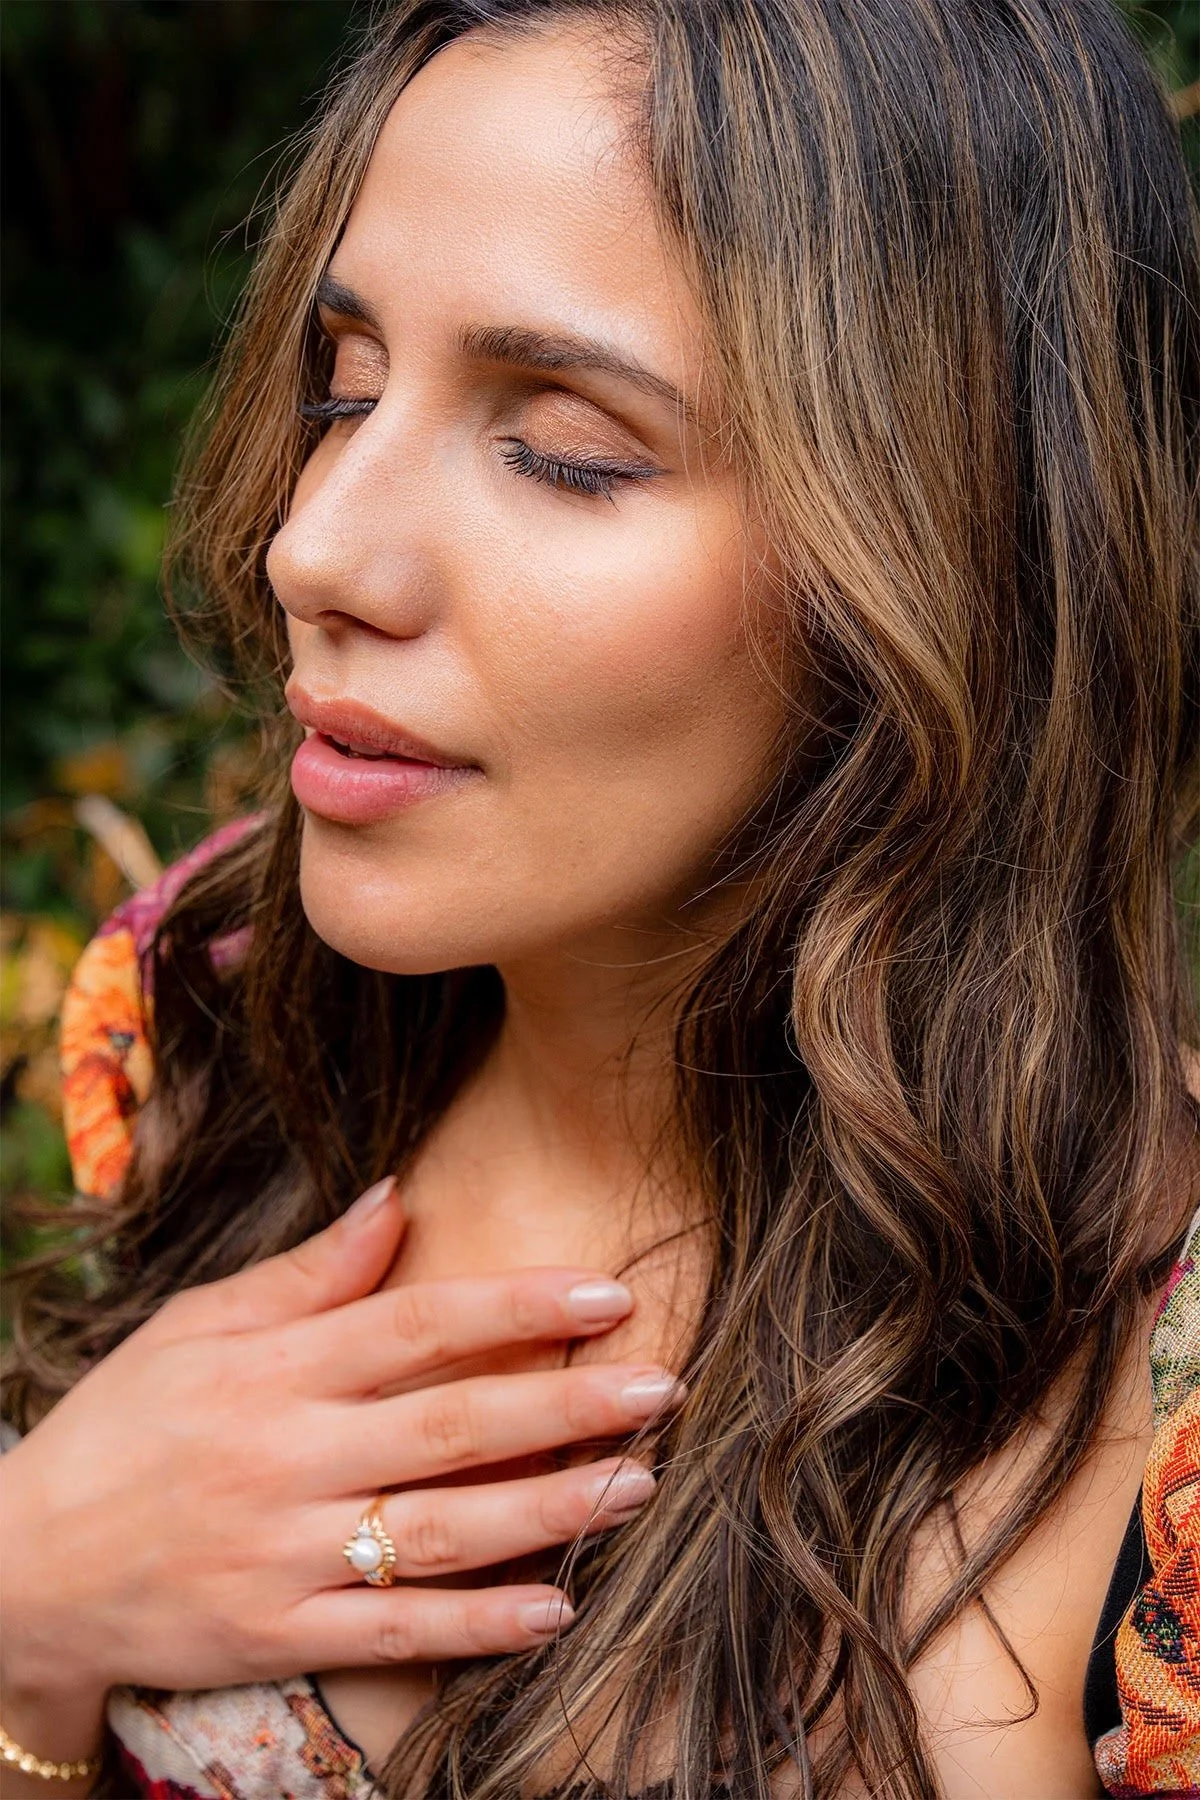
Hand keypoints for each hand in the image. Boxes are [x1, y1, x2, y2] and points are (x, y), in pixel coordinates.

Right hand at [0, 1177, 679, 1737]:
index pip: (415, 1324)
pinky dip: (477, 1624)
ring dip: (549, 1511)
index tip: (607, 1292)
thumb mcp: (198, 1326)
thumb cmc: (124, 1425)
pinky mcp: (280, 1635)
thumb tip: (400, 1195)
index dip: (516, 1307)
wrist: (28, 1568)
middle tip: (661, 1387)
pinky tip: (555, 1606)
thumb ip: (304, 1272)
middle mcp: (288, 1458)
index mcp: (274, 1370)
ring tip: (638, 1483)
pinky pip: (394, 1633)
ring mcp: (285, 1554)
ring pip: (440, 1532)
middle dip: (564, 1406)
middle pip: (450, 1428)